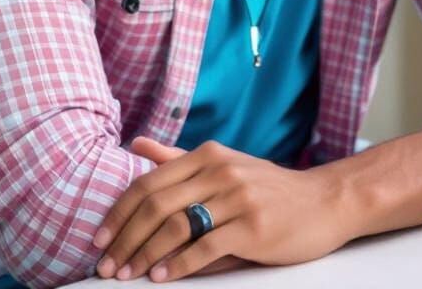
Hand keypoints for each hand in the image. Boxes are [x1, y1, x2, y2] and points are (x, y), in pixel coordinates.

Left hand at [93, 136, 343, 281]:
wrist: (323, 202)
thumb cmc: (267, 188)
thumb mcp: (223, 165)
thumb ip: (177, 159)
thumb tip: (136, 145)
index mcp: (208, 155)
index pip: (149, 183)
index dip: (119, 212)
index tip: (99, 239)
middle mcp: (220, 170)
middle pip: (157, 205)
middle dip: (125, 238)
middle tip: (106, 266)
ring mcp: (238, 197)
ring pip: (177, 226)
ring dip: (145, 255)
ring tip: (128, 276)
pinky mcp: (253, 226)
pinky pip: (206, 247)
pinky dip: (179, 264)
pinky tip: (162, 276)